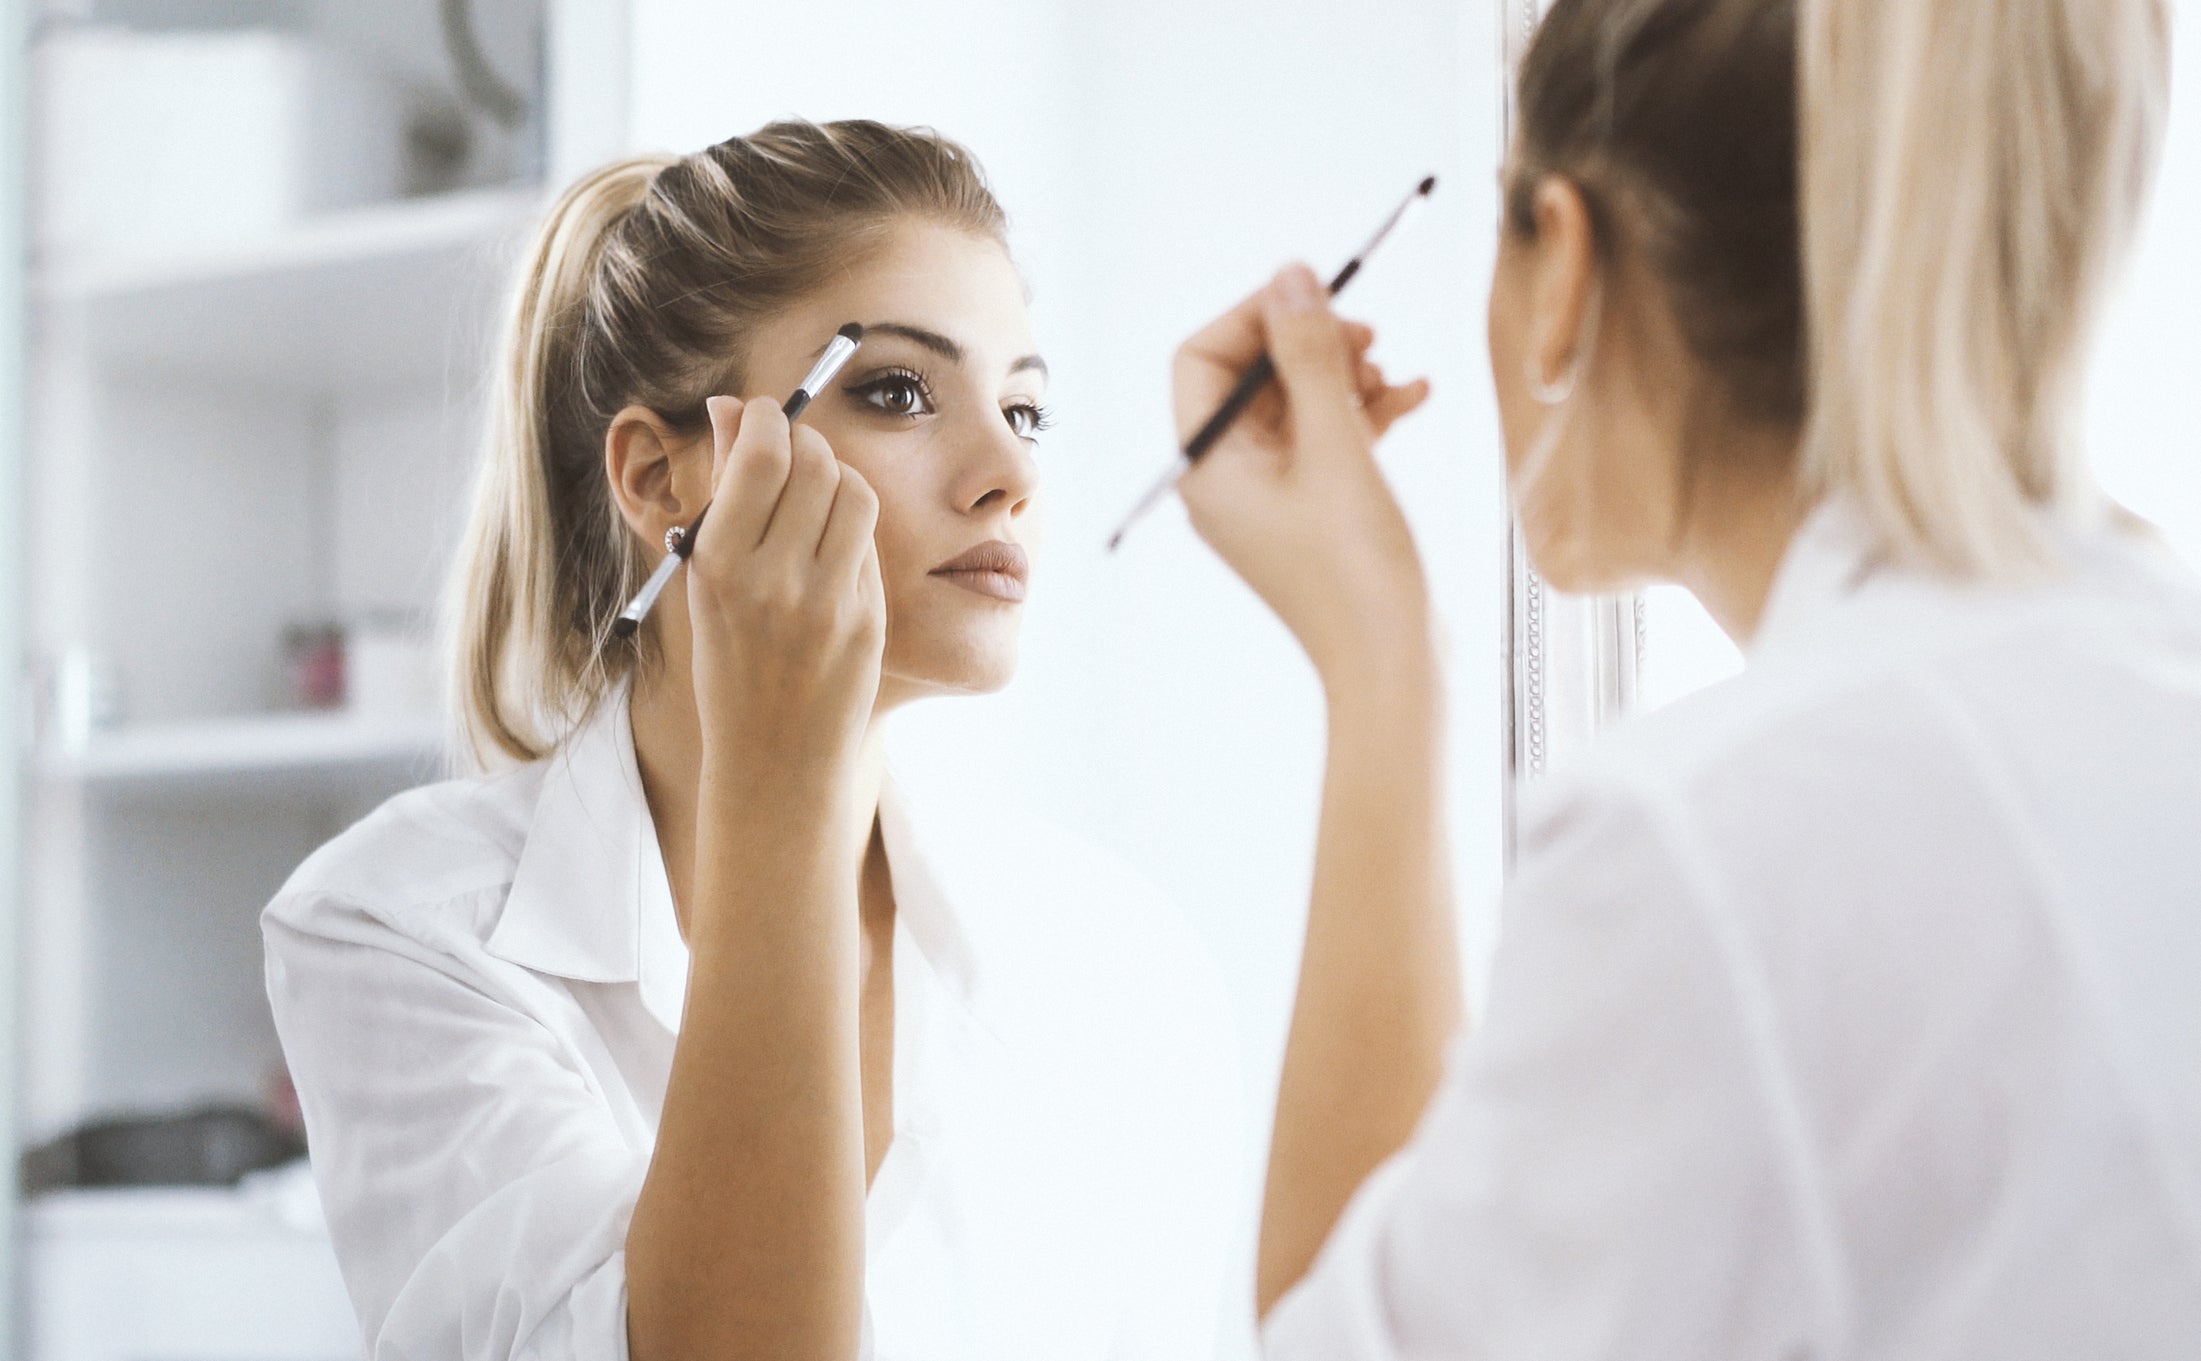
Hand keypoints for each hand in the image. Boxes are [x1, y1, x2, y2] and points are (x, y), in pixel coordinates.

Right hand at [686, 396, 884, 775]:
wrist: (774, 756)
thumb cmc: (730, 662)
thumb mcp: (704, 581)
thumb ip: (722, 494)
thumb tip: (730, 410)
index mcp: (719, 566)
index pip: (759, 454)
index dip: (763, 418)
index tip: (757, 416)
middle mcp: (775, 579)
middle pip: (813, 462)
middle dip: (802, 440)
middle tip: (789, 449)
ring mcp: (828, 600)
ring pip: (853, 490)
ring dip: (835, 475)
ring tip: (812, 494)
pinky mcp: (868, 616)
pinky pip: (869, 539)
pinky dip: (851, 524)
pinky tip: (829, 543)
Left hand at [1174, 263, 1434, 692]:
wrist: (1394, 662)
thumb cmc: (1356, 567)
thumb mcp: (1336, 446)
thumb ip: (1311, 357)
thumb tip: (1291, 276)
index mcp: (1206, 467)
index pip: (1203, 359)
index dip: (1255, 317)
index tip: (1316, 295)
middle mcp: (1225, 479)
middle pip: (1252, 376)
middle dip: (1308, 344)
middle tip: (1367, 333)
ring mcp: (1268, 496)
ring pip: (1295, 403)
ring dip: (1344, 375)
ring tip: (1392, 372)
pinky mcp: (1310, 509)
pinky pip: (1325, 438)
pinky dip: (1364, 410)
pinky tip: (1414, 395)